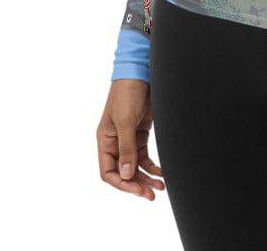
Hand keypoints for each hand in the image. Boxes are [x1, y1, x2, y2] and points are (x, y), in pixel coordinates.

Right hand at [96, 79, 165, 200]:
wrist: (141, 72)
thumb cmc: (127, 93)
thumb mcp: (125, 121)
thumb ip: (126, 148)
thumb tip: (126, 175)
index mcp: (105, 140)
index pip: (108, 171)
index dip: (122, 183)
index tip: (138, 189)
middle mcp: (115, 142)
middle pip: (124, 171)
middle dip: (137, 184)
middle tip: (152, 194)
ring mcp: (128, 138)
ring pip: (135, 166)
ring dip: (147, 177)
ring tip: (160, 186)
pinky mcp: (141, 133)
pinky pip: (144, 156)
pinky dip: (152, 165)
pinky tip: (162, 172)